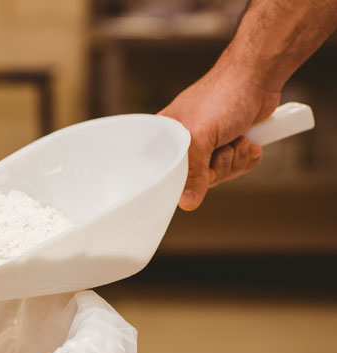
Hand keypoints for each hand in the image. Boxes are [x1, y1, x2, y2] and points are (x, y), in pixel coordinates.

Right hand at [159, 62, 280, 210]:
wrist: (258, 77)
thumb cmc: (223, 96)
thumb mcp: (200, 136)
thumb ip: (192, 171)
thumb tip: (187, 203)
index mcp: (167, 140)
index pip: (167, 175)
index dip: (184, 182)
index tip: (200, 174)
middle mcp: (184, 144)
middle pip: (196, 181)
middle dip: (218, 169)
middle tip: (224, 150)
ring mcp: (208, 145)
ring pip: (219, 176)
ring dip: (235, 162)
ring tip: (239, 141)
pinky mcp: (229, 145)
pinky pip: (236, 168)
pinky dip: (246, 158)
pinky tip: (249, 142)